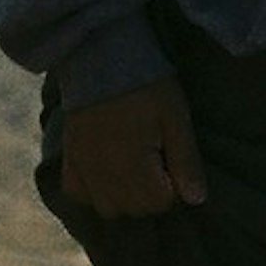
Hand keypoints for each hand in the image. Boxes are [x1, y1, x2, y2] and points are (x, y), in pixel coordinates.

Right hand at [58, 78, 204, 218]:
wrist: (102, 56)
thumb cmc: (147, 87)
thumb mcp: (175, 119)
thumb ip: (186, 162)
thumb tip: (196, 200)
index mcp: (135, 166)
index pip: (158, 203)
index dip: (172, 188)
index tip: (173, 165)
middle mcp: (106, 175)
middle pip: (133, 210)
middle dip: (150, 195)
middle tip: (156, 166)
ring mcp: (84, 168)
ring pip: (106, 208)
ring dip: (123, 199)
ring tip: (133, 173)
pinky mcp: (69, 157)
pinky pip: (76, 193)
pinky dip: (92, 192)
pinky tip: (105, 176)